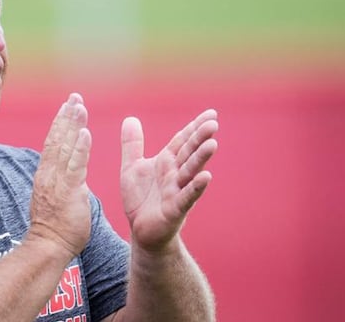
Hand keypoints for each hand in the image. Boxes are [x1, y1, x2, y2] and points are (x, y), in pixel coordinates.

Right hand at [28, 93, 92, 257]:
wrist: (47, 246)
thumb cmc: (55, 228)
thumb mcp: (56, 199)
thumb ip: (65, 184)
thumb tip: (73, 177)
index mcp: (46, 175)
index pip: (53, 143)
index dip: (61, 123)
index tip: (68, 106)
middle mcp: (49, 173)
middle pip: (57, 138)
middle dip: (67, 116)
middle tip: (74, 96)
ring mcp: (58, 181)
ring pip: (65, 147)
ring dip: (73, 125)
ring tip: (80, 106)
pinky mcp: (69, 191)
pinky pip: (75, 165)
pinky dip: (80, 148)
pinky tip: (86, 132)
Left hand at [120, 110, 218, 252]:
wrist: (142, 231)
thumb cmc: (141, 199)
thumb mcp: (132, 167)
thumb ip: (132, 144)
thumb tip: (130, 118)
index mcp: (166, 162)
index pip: (183, 141)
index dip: (195, 127)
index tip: (211, 113)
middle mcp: (175, 174)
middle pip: (189, 153)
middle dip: (200, 138)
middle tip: (213, 123)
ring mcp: (177, 191)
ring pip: (190, 172)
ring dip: (201, 158)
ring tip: (212, 144)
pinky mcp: (175, 209)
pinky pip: (186, 197)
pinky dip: (196, 187)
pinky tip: (206, 177)